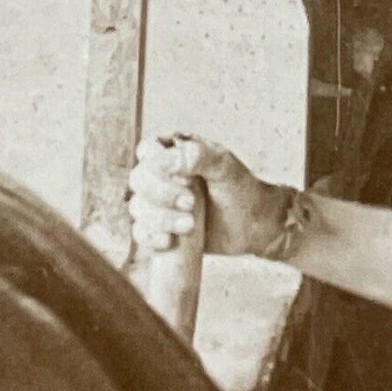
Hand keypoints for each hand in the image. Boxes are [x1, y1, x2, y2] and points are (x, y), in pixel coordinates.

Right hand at [128, 135, 290, 256]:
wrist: (253, 225)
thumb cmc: (240, 189)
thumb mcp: (224, 166)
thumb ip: (199, 156)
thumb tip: (171, 159)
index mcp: (176, 153)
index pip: (148, 149)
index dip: (156, 163)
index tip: (182, 178)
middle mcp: (163, 176)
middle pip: (139, 179)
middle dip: (161, 194)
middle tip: (190, 204)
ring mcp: (160, 204)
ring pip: (138, 207)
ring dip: (160, 218)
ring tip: (190, 225)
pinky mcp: (162, 229)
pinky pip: (141, 231)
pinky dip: (149, 236)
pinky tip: (168, 241)